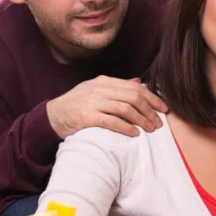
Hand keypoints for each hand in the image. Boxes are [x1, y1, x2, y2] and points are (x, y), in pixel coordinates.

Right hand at [46, 76, 167, 138]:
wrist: (51, 116)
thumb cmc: (77, 105)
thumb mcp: (96, 90)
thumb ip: (117, 87)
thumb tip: (138, 81)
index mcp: (104, 81)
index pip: (135, 87)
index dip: (153, 98)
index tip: (163, 109)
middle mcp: (100, 89)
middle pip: (134, 97)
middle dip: (150, 111)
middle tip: (158, 123)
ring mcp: (93, 102)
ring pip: (126, 108)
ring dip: (141, 120)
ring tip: (149, 129)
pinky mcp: (87, 117)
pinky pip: (112, 121)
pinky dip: (126, 127)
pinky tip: (134, 133)